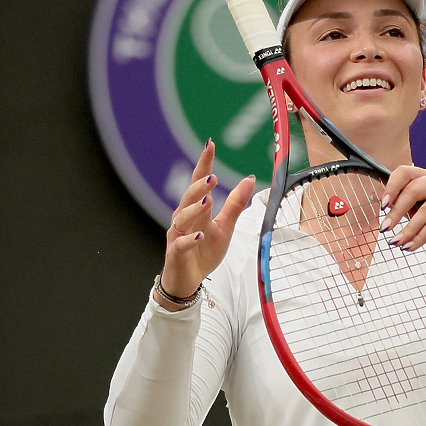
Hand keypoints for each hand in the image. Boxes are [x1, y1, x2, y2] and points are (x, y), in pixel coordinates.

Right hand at [157, 140, 255, 309]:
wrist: (189, 280)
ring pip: (182, 218)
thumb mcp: (225, 227)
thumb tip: (249, 179)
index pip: (199, 181)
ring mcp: (178, 235)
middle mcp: (184, 218)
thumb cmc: (204, 251)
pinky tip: (198, 235)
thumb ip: (235, 204)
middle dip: (199, 186)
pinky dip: (188, 239)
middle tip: (213, 177)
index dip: (204, 163)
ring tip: (207, 201)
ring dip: (194, 209)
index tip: (210, 145)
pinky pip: (180, 244)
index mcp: (196, 209)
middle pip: (189, 197)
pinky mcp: (176, 253)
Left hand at [379, 166, 425, 253]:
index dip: (391, 188)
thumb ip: (408, 208)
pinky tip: (413, 245)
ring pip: (424, 209)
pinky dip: (422, 235)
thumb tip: (383, 206)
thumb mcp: (422, 215)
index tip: (383, 206)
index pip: (404, 173)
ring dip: (409, 229)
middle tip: (386, 228)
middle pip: (412, 190)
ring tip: (399, 242)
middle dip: (396, 212)